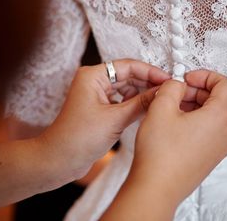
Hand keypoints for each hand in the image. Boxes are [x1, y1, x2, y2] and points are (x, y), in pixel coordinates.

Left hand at [37, 59, 170, 179]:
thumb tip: (162, 92)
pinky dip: (135, 104)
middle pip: (129, 75)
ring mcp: (97, 95)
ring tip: (161, 101)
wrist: (58, 161)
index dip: (150, 72)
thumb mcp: (115, 119)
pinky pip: (123, 100)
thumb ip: (141, 104)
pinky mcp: (100, 108)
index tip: (167, 79)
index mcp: (92, 76)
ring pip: (127, 88)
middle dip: (148, 83)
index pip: (128, 66)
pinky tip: (148, 110)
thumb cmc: (77, 139)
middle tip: (168, 91)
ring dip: (143, 94)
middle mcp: (94, 81)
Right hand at [124, 70, 226, 206]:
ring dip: (195, 105)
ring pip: (214, 115)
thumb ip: (173, 86)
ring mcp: (221, 147)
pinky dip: (196, 120)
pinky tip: (174, 124)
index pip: (225, 84)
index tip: (188, 78)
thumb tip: (178, 84)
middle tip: (176, 91)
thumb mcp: (162, 106)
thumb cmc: (161, 155)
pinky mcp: (212, 156)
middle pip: (220, 99)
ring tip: (171, 108)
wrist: (156, 189)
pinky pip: (210, 130)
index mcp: (221, 117)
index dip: (205, 75)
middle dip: (197, 91)